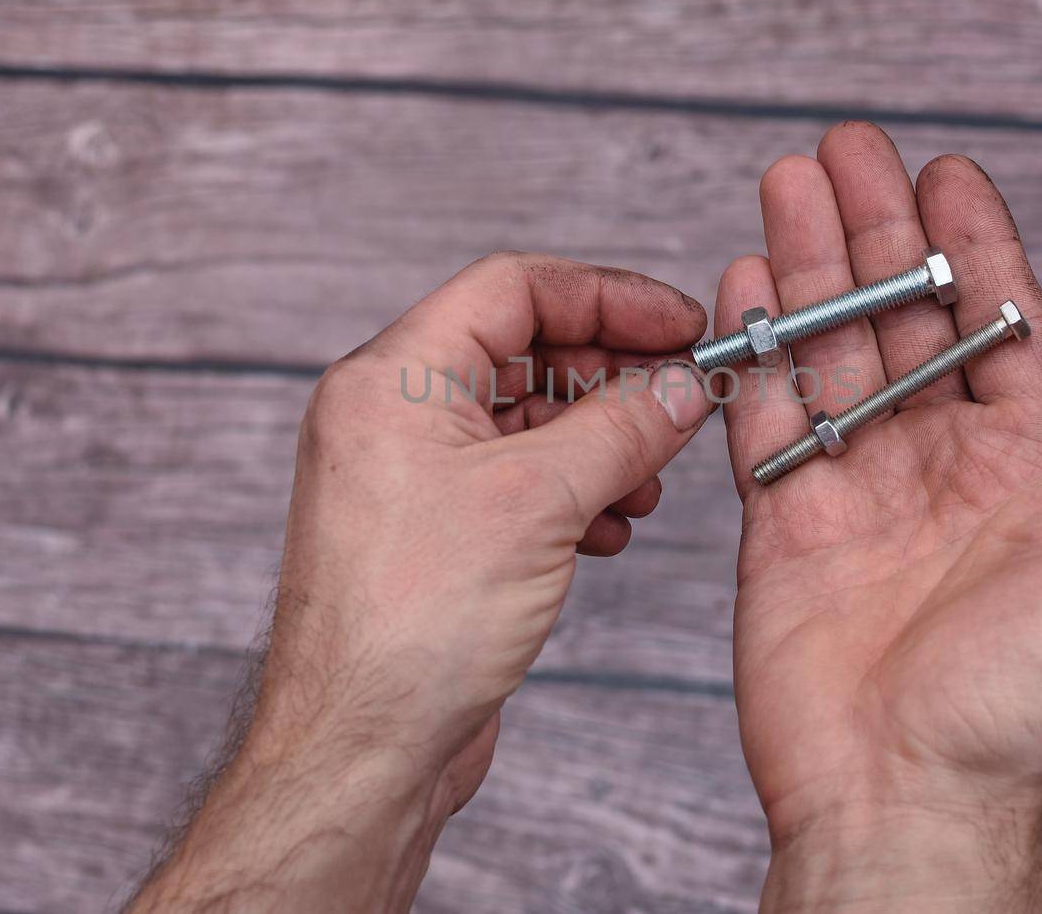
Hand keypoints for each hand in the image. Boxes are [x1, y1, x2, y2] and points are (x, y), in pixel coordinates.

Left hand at [128, 253, 710, 912]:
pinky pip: (517, 481)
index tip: (679, 324)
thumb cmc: (409, 628)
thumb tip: (681, 387)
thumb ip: (622, 427)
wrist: (360, 751)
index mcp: (391, 378)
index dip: (608, 296)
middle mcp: (392, 417)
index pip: (513, 290)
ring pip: (526, 421)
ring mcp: (411, 477)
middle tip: (681, 398)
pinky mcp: (435, 533)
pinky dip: (574, 491)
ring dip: (600, 440)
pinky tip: (611, 527)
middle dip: (610, 374)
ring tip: (649, 481)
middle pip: (523, 351)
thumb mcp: (539, 502)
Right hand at [719, 124, 1041, 911]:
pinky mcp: (784, 524)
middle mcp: (942, 468)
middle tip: (845, 149)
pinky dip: (751, 351)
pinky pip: (767, 418)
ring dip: (807, 268)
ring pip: (830, 352)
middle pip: (905, 319)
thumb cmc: (1026, 711)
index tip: (946, 171)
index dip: (975, 243)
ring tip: (785, 185)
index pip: (1001, 325)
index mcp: (1030, 469)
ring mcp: (858, 491)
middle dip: (874, 230)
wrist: (903, 799)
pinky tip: (741, 284)